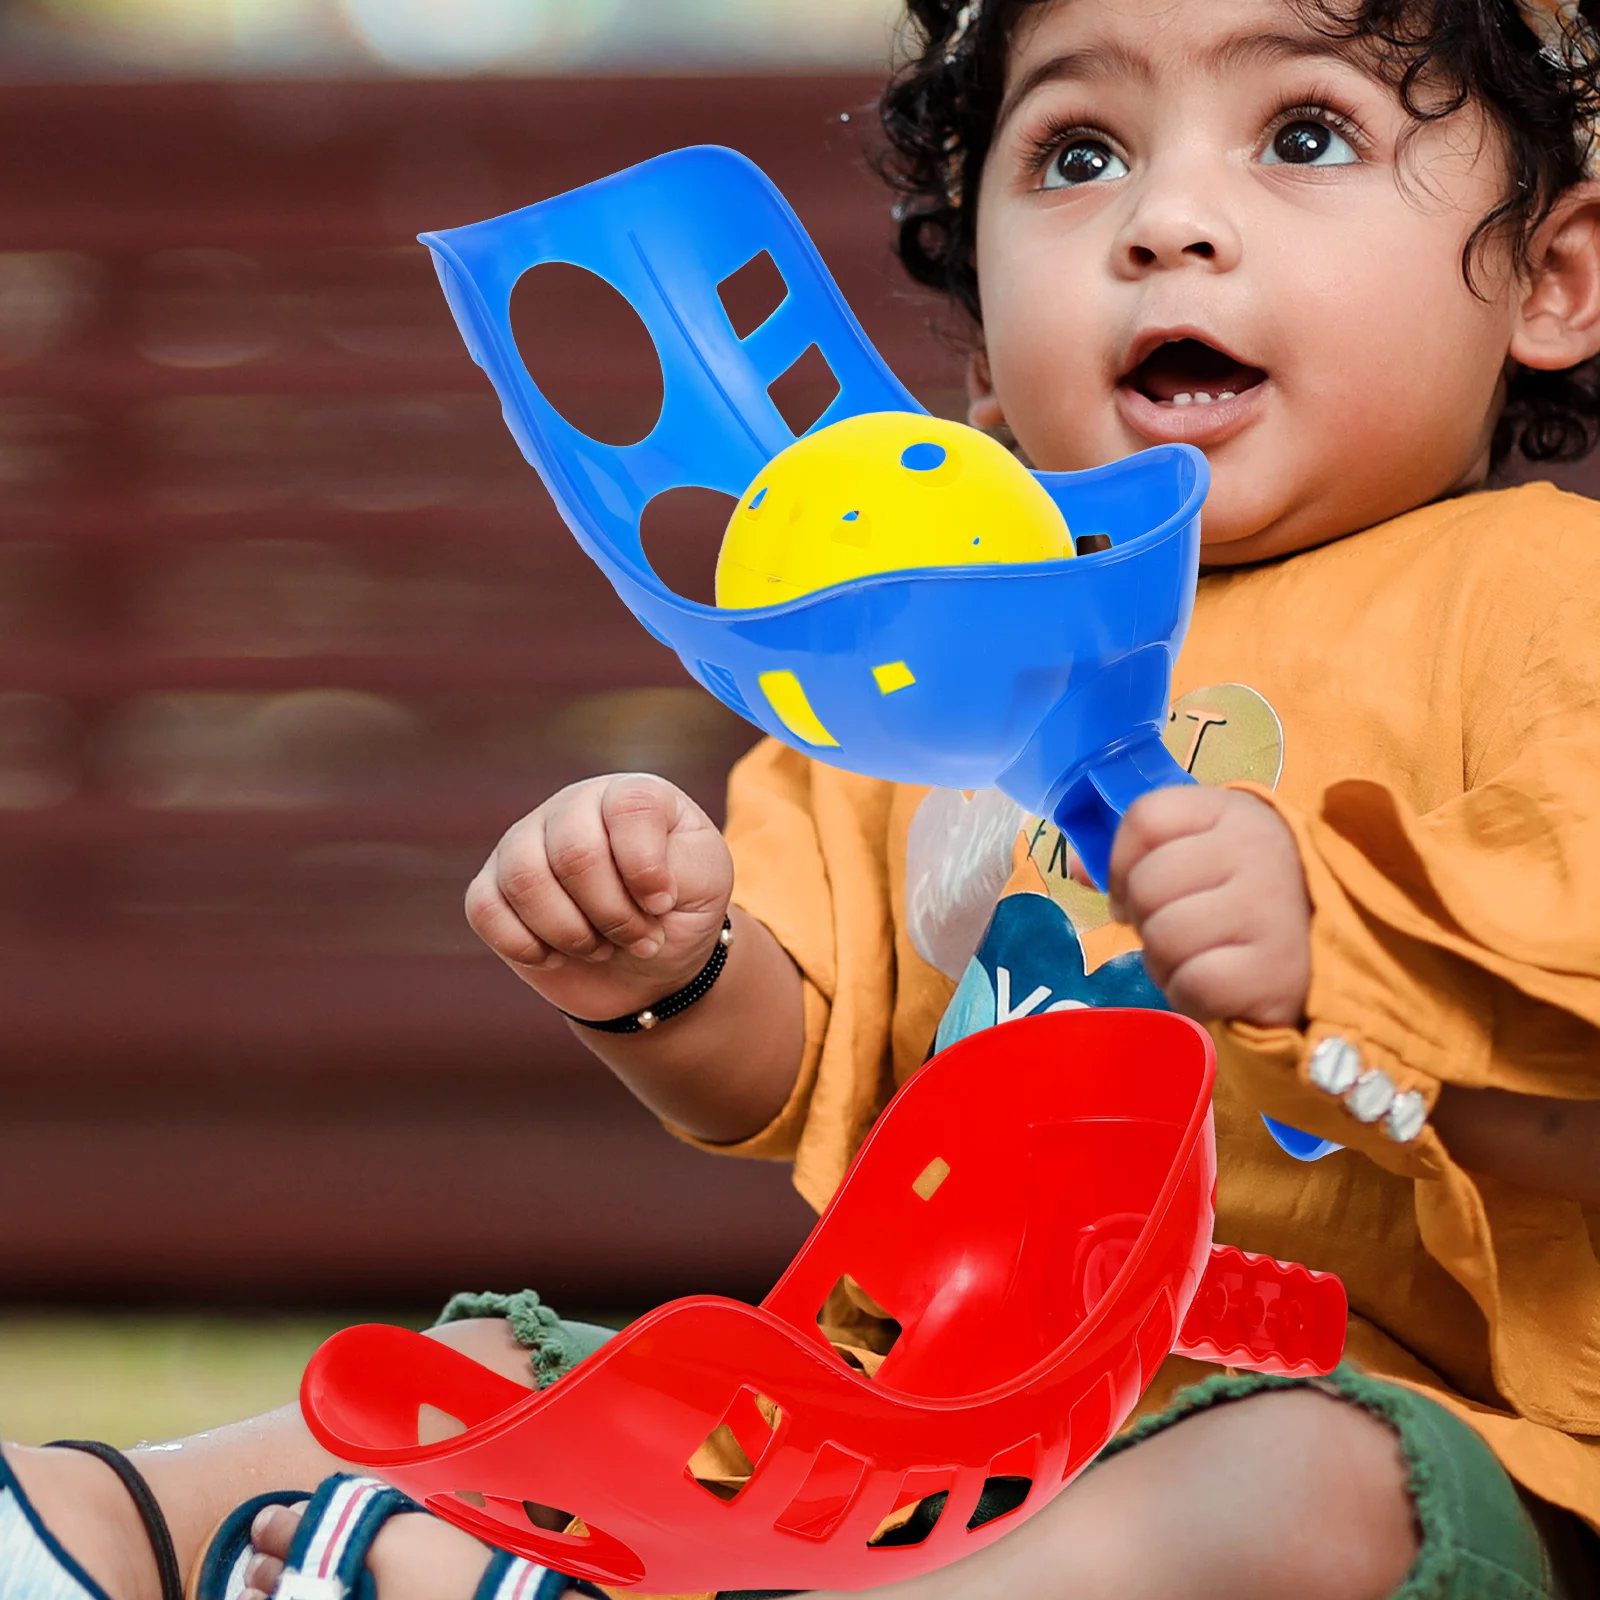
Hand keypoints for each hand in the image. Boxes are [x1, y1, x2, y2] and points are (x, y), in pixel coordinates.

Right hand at [465, 773, 733, 1021]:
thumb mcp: (706, 882)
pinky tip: (558, 955)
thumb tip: (634, 882)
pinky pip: (485, 909)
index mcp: (629, 794)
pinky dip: (527, 946)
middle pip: (575, 853)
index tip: (664, 905)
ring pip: (525, 881)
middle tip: (640, 939)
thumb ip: (680, 865)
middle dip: (613, 914)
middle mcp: (572, 806)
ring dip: (572, 934)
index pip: (629, 808)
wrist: (648, 965)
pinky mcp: (492, 886)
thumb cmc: (680, 912)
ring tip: (602, 948)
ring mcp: (525, 842)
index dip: (646, 868)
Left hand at [1106, 786, 1309, 1026]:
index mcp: (1234, 811)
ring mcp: (1270, 908)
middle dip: (1146, 921)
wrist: (1331, 958)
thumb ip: (1142, 857)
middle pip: (1146, 884)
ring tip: (1198, 961)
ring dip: (1166, 963)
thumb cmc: (1253, 905)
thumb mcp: (1207, 859)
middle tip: (1177, 935)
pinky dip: (1190, 996)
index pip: (1145, 817)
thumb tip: (1076, 870)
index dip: (1121, 863)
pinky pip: (1192, 984)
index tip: (1133, 894)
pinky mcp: (1275, 970)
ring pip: (1163, 937)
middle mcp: (1256, 850)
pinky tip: (1217, 989)